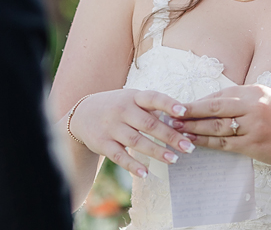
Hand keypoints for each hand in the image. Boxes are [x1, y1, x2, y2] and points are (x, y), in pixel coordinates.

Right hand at [68, 89, 195, 177]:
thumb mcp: (131, 100)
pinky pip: (119, 156)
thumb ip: (152, 109)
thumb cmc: (117, 107)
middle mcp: (122, 110)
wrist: (82, 114)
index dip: (168, 104)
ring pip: (136, 141)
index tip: (184, 112)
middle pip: (149, 124)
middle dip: (170, 136)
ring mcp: (111, 127)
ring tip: (174, 160)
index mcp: (132, 97)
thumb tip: (180, 121)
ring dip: (157, 152)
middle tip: (188, 147)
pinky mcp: (103, 143)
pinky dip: (132, 165)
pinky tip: (145, 173)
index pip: (153, 98)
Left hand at [176, 84, 270, 167]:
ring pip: (216, 127)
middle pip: (214, 109)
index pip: (219, 95)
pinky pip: (224, 144)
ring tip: (176, 129)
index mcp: (253, 92)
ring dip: (193, 128)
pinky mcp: (253, 145)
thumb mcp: (263, 98)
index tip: (179, 104)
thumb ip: (238, 98)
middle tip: (170, 114)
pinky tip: (193, 141)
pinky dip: (206, 142)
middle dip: (190, 112)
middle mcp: (253, 107)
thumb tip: (207, 101)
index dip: (198, 102)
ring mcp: (253, 127)